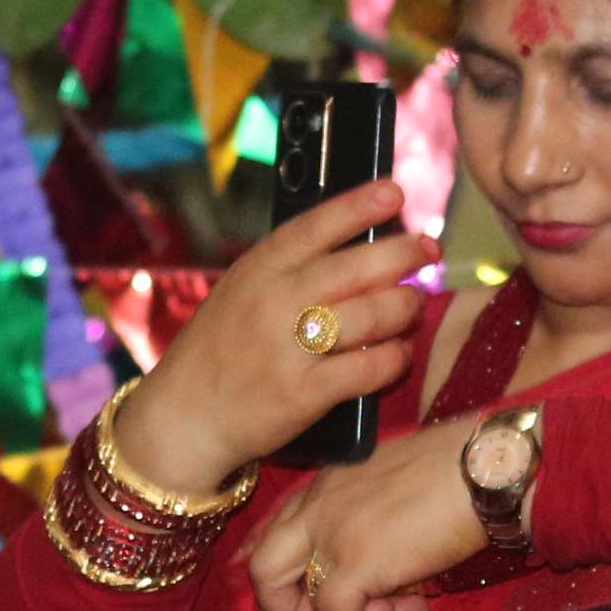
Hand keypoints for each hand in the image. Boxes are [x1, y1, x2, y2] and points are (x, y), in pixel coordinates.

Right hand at [108, 179, 437, 495]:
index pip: (317, 225)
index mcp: (257, 269)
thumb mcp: (238, 293)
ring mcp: (290, 348)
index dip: (360, 205)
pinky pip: (371, 367)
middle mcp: (275, 301)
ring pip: (374, 314)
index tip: (395, 193)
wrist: (183, 417)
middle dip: (405, 254)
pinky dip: (394, 357)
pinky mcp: (305, 393)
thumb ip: (286, 270)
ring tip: (411, 307)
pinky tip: (398, 353)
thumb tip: (357, 246)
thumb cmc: (218, 351)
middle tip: (427, 253)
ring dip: (405, 308)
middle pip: (359, 267)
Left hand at [241, 414, 484, 610]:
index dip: (283, 569)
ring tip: (392, 609)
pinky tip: (415, 607)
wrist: (486, 469)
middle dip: (285, 606)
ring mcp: (330, 534)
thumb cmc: (460, 470)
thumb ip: (370, 514)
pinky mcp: (354, 562)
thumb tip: (377, 569)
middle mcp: (316, 507)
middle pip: (261, 567)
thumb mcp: (396, 482)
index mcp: (326, 484)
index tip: (304, 592)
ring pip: (284, 596)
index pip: (276, 529)